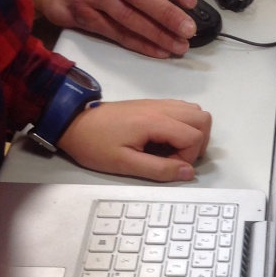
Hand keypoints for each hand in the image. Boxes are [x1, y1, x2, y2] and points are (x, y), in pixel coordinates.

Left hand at [58, 98, 211, 180]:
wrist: (73, 122)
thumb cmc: (95, 145)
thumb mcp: (125, 164)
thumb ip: (159, 169)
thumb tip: (189, 172)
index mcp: (155, 122)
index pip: (194, 136)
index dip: (189, 157)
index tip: (169, 166)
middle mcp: (161, 108)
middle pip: (203, 118)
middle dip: (199, 143)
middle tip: (179, 158)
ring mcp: (158, 103)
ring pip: (195, 111)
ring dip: (194, 132)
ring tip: (175, 149)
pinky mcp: (152, 104)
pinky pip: (182, 109)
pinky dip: (184, 124)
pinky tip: (167, 139)